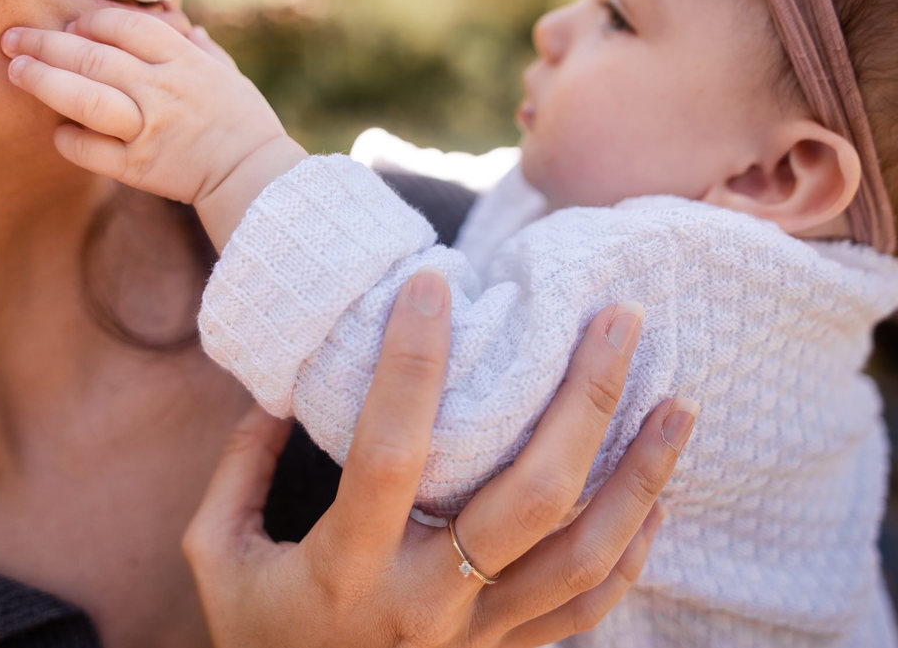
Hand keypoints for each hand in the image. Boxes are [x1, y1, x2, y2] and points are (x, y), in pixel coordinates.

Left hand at [0, 10, 306, 249]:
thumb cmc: (247, 123)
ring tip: (15, 72)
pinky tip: (58, 131)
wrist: (256, 177)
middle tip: (12, 39)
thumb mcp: (230, 75)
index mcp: (184, 60)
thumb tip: (186, 27)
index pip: (125, 26)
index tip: (72, 26)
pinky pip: (91, 149)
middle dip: (46, 43)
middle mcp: (162, 89)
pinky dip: (69, 139)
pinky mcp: (140, 167)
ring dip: (44, 82)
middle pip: (92, 56)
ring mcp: (149, 128)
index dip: (91, 21)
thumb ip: (202, 49)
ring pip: (85, 97)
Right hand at [184, 269, 696, 646]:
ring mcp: (479, 636)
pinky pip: (587, 606)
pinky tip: (657, 499)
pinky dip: (632, 551)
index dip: (411, 364)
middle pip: (532, 497)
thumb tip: (280, 392)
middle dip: (586, 399)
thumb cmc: (256, 637)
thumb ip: (239, 470)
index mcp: (345, 568)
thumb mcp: (217, 557)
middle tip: (620, 320)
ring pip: (586, 555)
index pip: (388, 453)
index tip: (433, 284)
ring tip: (680, 404)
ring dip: (641, 475)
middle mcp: (427, 603)